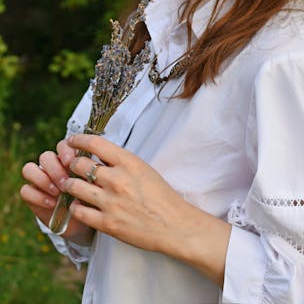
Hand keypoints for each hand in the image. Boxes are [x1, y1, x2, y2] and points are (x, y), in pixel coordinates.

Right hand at [20, 139, 92, 241]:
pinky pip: (25, 190)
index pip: (62, 145)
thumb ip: (90, 173)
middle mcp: (52, 166)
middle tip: (66, 183)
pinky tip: (52, 204)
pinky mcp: (32, 195)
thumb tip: (93, 165)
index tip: (72, 162)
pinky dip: (38, 196)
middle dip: (55, 169)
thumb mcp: (93, 184)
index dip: (65, 151)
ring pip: (29, 168)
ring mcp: (40, 179)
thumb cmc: (90, 198)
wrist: (82, 220)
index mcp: (68, 158)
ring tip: (58, 192)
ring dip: (43, 180)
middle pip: (45, 156)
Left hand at [65, 133, 230, 285]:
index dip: (78, 140)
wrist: (173, 224)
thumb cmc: (161, 196)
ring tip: (72, 185)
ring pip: (74, 186)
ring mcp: (110, 202)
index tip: (72, 141)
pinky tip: (79, 205)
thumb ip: (121, 162)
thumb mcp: (143, 169)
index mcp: (128, 162)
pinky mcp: (106, 223)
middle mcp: (117, 179)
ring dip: (69, 185)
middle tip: (73, 167)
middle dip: (72, 164)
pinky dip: (75, 207)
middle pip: (79, 164)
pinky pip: (78, 211)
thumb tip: (98, 155)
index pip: (94, 143)